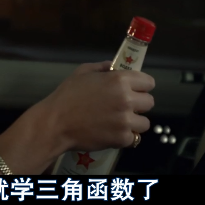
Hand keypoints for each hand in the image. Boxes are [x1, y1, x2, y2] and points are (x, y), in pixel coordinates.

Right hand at [39, 61, 154, 152]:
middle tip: (124, 107)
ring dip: (134, 122)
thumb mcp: (82, 72)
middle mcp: (127, 99)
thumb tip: (113, 67)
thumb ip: (102, 67)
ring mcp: (126, 120)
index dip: (141, 86)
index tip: (134, 90)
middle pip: (149, 102)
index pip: (149, 82)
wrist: (55, 123)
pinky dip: (124, 137)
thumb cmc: (66, 96)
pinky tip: (113, 133)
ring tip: (119, 122)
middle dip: (139, 104)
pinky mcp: (121, 138)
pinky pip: (134, 138)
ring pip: (145, 123)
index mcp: (119, 80)